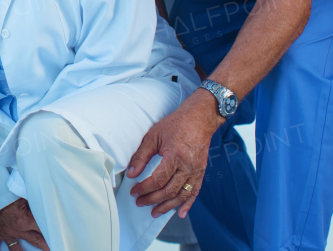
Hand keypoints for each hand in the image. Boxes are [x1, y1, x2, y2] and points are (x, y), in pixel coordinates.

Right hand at [0, 198, 48, 250]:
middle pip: (35, 241)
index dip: (50, 232)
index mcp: (27, 220)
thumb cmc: (9, 194)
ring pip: (16, 249)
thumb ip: (34, 203)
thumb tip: (45, 203)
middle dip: (44, 246)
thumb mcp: (25, 196)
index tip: (56, 236)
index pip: (42, 228)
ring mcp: (7, 234)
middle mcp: (18, 230)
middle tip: (50, 249)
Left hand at [126, 93, 218, 217]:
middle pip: (169, 191)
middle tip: (140, 202)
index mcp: (174, 156)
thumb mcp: (154, 135)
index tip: (134, 192)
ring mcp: (196, 171)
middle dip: (153, 199)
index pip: (157, 180)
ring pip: (181, 195)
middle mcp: (187, 166)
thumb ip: (141, 155)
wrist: (199, 118)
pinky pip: (194, 192)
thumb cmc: (176, 124)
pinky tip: (180, 212)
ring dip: (167, 206)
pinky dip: (187, 204)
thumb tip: (132, 173)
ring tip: (155, 212)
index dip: (144, 188)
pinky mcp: (201, 172)